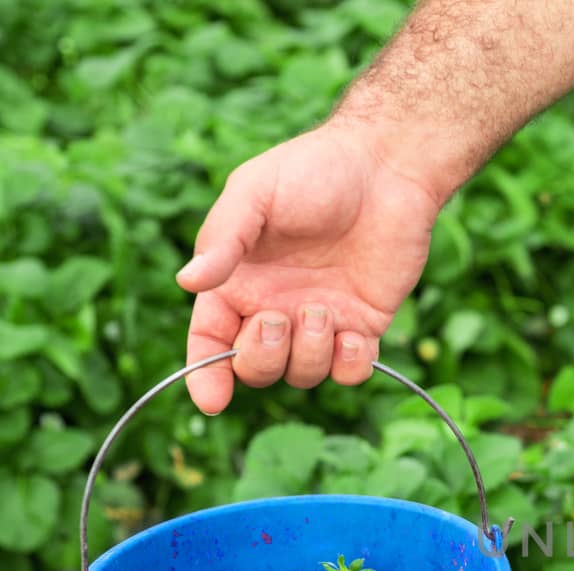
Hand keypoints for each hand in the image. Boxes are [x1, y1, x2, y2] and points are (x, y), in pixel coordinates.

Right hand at [176, 122, 442, 413]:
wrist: (385, 168)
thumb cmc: (314, 170)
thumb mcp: (255, 193)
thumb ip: (224, 240)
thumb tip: (188, 283)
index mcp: (238, 282)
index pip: (210, 341)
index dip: (204, 375)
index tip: (212, 401)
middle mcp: (275, 307)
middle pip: (255, 368)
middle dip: (263, 357)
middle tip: (281, 318)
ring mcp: (320, 320)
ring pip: (303, 375)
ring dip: (309, 355)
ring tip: (323, 311)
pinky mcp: (363, 324)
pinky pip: (351, 372)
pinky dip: (350, 366)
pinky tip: (354, 334)